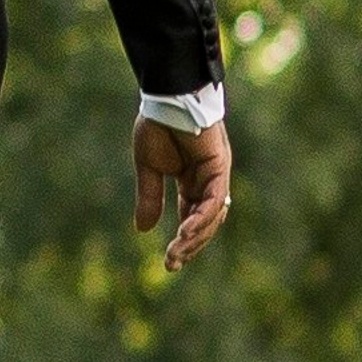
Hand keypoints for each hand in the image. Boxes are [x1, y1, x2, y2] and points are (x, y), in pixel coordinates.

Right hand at [135, 113, 232, 269]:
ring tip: (177, 252)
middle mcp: (208, 181)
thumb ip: (149, 197)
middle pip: (205, 223)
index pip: (191, 217)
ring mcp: (216, 175)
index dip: (183, 241)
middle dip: (189, 246)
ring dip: (196, 236)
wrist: (167, 97)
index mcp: (192, 181)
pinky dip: (202, 217)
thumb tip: (142, 230)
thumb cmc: (157, 125)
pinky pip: (214, 200)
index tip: (169, 264)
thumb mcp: (148, 168)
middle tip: (171, 264)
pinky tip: (185, 232)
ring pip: (213, 216)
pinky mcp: (219, 166)